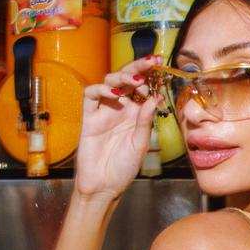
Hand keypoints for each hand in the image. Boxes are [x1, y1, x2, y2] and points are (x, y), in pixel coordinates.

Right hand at [75, 55, 162, 199]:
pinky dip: (102, 90)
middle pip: (127, 80)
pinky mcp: (89, 117)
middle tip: (150, 62)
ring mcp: (104, 111)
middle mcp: (120, 109)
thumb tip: (154, 98)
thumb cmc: (123, 168)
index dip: (150, 77)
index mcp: (136, 114)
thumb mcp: (140, 144)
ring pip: (109, 82)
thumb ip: (145, 121)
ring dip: (122, 78)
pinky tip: (114, 95)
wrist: (104, 186)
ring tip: (135, 83)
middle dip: (138, 68)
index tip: (160, 70)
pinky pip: (91, 96)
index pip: (142, 87)